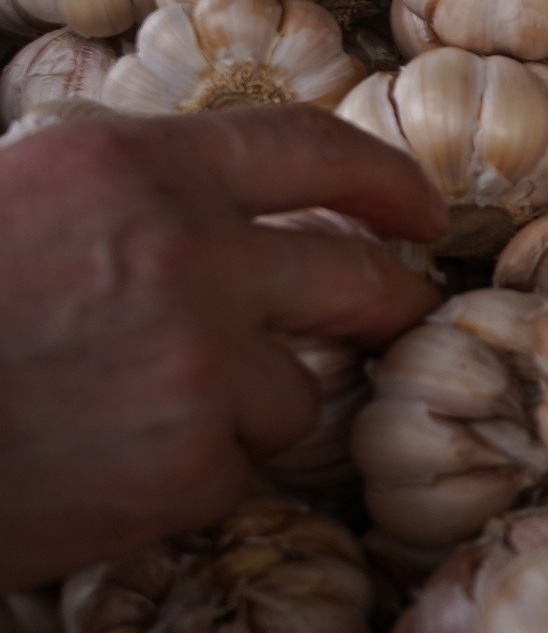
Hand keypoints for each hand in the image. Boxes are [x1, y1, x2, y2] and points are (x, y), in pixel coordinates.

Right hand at [0, 109, 443, 584]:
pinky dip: (178, 481)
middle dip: (390, 299)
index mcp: (138, 169)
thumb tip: (226, 208)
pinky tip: (98, 471)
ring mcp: (200, 368)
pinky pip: (229, 474)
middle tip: (399, 313)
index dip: (385, 182)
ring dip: (239, 410)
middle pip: (358, 279)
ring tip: (130, 414)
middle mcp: (192, 257)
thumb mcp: (19, 200)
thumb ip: (127, 198)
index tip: (422, 212)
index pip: (312, 151)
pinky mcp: (187, 470)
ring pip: (292, 396)